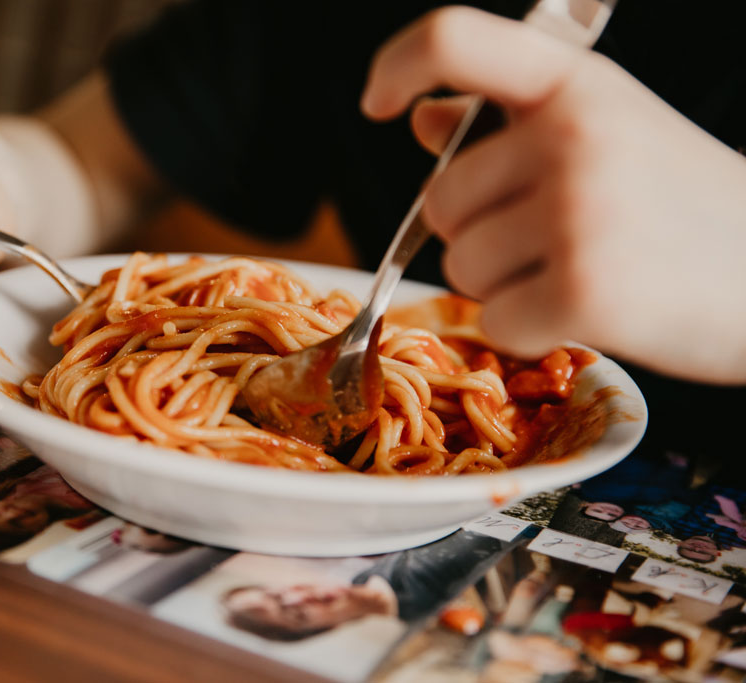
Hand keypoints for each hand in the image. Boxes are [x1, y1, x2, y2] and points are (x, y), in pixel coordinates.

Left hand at [361, 7, 745, 383]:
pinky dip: (529, 329)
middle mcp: (573, 136)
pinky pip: (495, 322)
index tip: (378, 102)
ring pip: (460, 267)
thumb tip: (422, 118)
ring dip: (503, 284)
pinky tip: (586, 309)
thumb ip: (508, 123)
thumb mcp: (606, 129)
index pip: (455, 39)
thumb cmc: (680, 200)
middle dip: (478, 232)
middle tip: (551, 238)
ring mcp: (580, 213)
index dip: (398, 65)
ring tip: (578, 269)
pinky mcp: (585, 291)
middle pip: (440, 202)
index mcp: (575, 85)